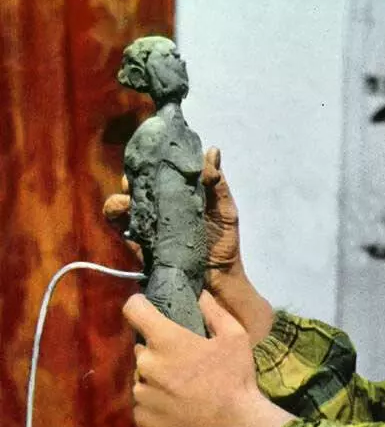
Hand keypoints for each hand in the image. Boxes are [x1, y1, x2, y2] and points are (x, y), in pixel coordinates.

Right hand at [104, 147, 273, 344]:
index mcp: (178, 192)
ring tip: (131, 192)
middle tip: (142, 171)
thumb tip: (212, 150)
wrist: (218, 279)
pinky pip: (119, 225)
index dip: (155, 155)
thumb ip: (216, 182)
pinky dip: (117, 215)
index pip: (161, 168)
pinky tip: (124, 210)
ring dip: (123, 192)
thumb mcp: (225, 209)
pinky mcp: (138, 242)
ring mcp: (146, 222)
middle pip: (137, 181)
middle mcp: (158, 204)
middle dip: (136, 173)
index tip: (157, 147)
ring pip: (122, 200)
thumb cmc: (223, 241)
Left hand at [124, 291, 293, 426]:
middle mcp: (146, 364)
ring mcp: (141, 393)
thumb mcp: (235, 336)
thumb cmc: (234, 378)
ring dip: (156, 376)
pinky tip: (178, 405)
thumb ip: (214, 312)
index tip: (147, 306)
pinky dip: (156, 400)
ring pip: (142, 375)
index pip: (134, 310)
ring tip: (182, 386)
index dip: (139, 304)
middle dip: (158, 349)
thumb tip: (200, 295)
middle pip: (142, 347)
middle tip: (183, 358)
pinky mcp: (142, 417)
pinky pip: (143, 401)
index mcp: (166, 340)